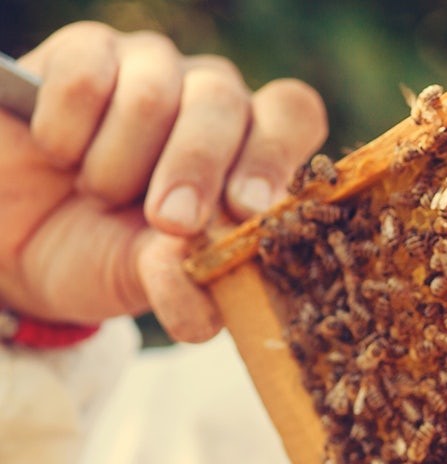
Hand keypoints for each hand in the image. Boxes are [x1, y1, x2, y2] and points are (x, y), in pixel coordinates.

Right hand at [0, 23, 327, 341]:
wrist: (21, 240)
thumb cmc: (109, 252)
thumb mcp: (149, 280)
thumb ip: (183, 285)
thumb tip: (205, 301)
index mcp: (252, 146)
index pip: (293, 114)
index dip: (275, 155)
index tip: (248, 208)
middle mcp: (211, 96)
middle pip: (222, 101)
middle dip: (194, 170)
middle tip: (170, 222)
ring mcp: (151, 67)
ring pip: (152, 94)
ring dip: (120, 163)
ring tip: (100, 193)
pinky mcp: (86, 51)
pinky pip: (85, 80)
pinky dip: (68, 132)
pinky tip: (62, 156)